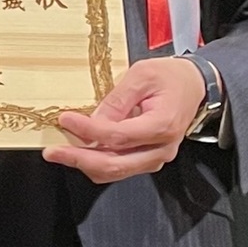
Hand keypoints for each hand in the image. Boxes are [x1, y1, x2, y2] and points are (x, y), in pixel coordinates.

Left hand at [43, 57, 205, 182]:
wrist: (195, 86)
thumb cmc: (170, 76)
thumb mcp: (141, 75)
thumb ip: (118, 99)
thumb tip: (93, 120)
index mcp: (162, 126)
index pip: (118, 137)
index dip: (88, 131)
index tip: (64, 120)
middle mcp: (160, 149)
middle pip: (115, 165)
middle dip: (79, 160)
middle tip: (52, 152)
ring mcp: (155, 157)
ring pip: (116, 171)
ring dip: (85, 163)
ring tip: (60, 152)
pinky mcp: (148, 157)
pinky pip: (120, 166)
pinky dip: (97, 161)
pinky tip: (79, 149)